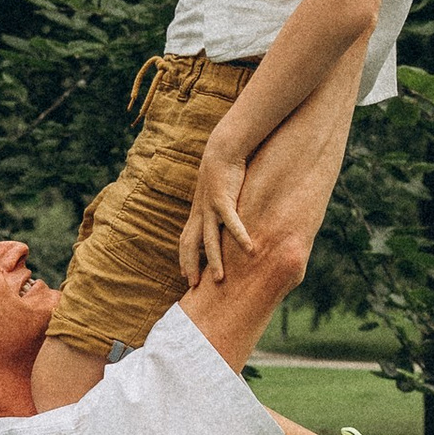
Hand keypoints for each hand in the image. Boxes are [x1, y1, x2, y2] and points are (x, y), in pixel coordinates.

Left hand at [178, 121, 257, 287]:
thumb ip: (221, 208)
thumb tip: (225, 218)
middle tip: (193, 286)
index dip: (185, 258)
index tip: (186, 276)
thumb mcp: (218, 193)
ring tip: (220, 279)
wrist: (223, 149)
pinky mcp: (223, 199)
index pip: (186, 241)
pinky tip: (248, 249)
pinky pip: (231, 222)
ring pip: (208, 240)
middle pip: (190, 245)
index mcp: (198, 213)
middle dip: (190, 266)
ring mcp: (209, 208)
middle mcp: (200, 213)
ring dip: (213, 261)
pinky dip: (239, 236)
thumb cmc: (224, 171)